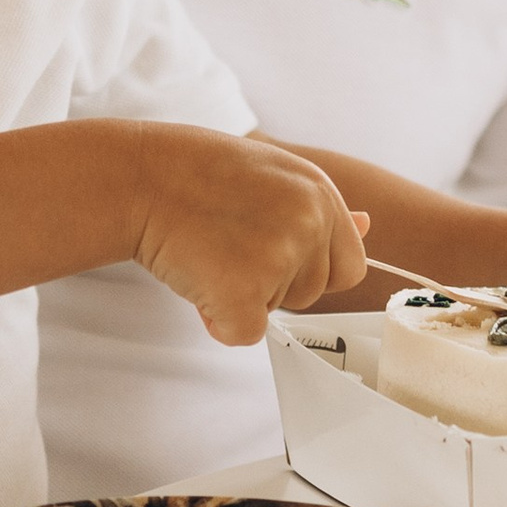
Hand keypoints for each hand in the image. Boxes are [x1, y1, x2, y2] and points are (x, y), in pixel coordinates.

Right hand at [126, 126, 371, 346]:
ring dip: (241, 295)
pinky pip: (243, 334)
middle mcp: (310, 222)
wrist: (139, 177)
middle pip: (312, 293)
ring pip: (275, 312)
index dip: (306, 268)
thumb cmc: (194, 173)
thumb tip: (368, 225)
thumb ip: (316, 208)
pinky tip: (195, 275)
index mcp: (320, 192)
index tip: (265, 248)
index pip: (348, 266)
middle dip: (272, 283)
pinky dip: (216, 319)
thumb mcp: (271, 173)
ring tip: (208, 250)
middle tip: (227, 243)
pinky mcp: (244, 291)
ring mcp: (280, 256)